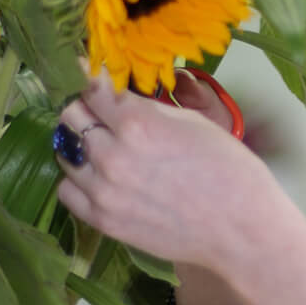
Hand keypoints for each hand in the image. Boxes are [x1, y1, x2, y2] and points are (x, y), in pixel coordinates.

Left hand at [55, 69, 281, 270]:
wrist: (240, 230)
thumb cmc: (229, 171)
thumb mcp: (192, 122)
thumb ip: (147, 108)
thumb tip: (118, 97)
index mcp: (137, 123)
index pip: (90, 87)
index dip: (89, 77)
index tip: (88, 74)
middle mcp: (112, 154)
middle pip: (70, 116)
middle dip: (83, 108)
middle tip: (99, 113)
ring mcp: (103, 190)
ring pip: (65, 152)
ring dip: (79, 144)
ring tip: (100, 147)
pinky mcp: (103, 220)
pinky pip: (67, 190)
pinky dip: (77, 180)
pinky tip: (97, 178)